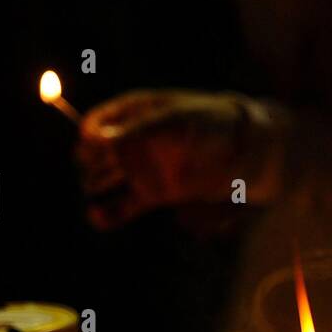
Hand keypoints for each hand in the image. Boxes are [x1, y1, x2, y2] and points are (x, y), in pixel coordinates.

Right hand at [76, 89, 286, 229]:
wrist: (243, 153)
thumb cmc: (209, 124)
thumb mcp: (173, 120)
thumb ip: (138, 130)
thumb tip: (97, 139)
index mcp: (132, 114)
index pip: (94, 124)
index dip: (88, 136)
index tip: (93, 145)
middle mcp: (131, 142)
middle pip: (93, 155)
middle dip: (90, 163)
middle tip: (105, 167)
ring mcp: (140, 170)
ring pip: (102, 181)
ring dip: (94, 187)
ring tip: (96, 192)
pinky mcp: (151, 195)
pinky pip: (121, 208)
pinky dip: (107, 215)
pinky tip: (97, 217)